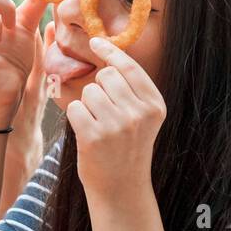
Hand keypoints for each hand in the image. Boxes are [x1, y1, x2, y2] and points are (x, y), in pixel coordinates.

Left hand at [66, 37, 166, 199]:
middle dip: (99, 89)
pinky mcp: (94, 137)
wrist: (121, 188)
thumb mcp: (141, 118)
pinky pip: (75, 108)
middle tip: (104, 113)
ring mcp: (117, 125)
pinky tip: (87, 134)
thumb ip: (130, 89)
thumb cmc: (126, 149)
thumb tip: (105, 52)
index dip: (110, 52)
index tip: (95, 42)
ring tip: (98, 126)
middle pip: (106, 77)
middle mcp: (139, 113)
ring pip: (89, 92)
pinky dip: (76, 118)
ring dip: (87, 105)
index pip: (130, 67)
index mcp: (155, 105)